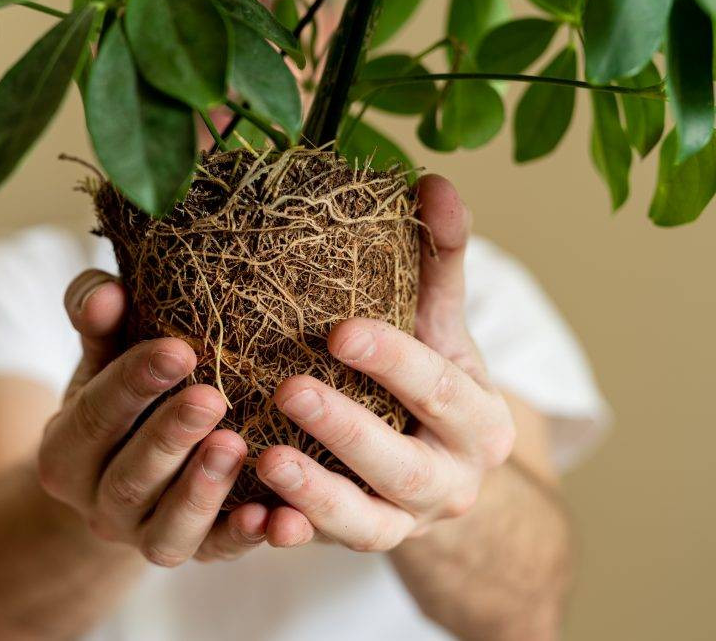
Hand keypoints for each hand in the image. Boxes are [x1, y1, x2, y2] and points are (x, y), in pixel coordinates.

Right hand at [36, 272, 273, 566]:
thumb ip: (100, 324)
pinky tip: (276, 515)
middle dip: (171, 437)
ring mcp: (143, 537)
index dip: (132, 383)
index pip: (95, 417)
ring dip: (203, 491)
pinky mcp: (192, 555)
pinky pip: (216, 555)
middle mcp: (98, 505)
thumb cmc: (118, 399)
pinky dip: (243, 539)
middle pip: (130, 477)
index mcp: (65, 454)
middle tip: (212, 398)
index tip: (177, 349)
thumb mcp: (100, 360)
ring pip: (167, 530)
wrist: (121, 476)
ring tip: (237, 445)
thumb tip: (108, 293)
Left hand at [254, 175, 516, 550]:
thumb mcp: (440, 328)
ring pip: (366, 524)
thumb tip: (434, 180)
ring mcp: (403, 524)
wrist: (443, 471)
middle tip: (290, 389)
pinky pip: (322, 549)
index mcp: (478, 421)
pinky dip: (288, 537)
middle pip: (404, 465)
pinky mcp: (357, 543)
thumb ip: (437, 263)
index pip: (440, 388)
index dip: (394, 361)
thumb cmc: (434, 383)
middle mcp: (450, 483)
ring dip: (316, 495)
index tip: (340, 330)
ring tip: (265, 460)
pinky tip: (251, 519)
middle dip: (348, 430)